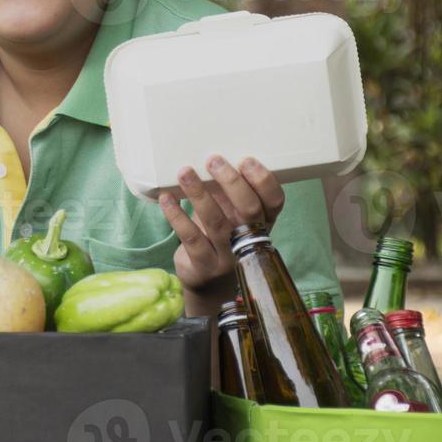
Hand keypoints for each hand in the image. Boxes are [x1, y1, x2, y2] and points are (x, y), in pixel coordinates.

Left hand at [157, 156, 283, 301]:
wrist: (210, 284)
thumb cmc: (221, 237)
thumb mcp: (232, 216)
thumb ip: (228, 193)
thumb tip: (212, 157)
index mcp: (263, 223)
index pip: (275, 202)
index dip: (263, 181)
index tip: (246, 160)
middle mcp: (250, 240)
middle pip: (249, 210)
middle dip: (231, 182)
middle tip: (213, 160)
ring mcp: (228, 256)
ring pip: (216, 221)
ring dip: (199, 193)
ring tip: (184, 172)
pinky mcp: (205, 266)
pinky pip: (191, 238)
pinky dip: (176, 216)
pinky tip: (166, 199)